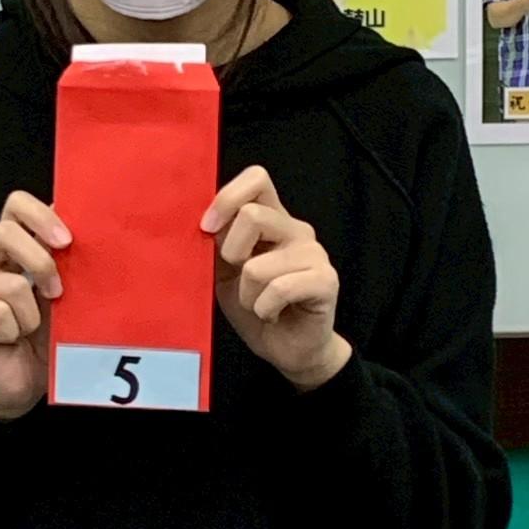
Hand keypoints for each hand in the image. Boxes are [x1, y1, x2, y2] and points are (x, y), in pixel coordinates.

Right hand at [0, 191, 70, 420]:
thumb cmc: (45, 338)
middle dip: (42, 263)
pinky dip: (12, 331)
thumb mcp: (65, 296)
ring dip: (30, 316)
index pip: (16, 206)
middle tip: (57, 294)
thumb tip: (92, 230)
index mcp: (11, 248)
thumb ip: (68, 263)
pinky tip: (6, 340)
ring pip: (11, 285)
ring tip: (25, 330)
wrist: (23, 385)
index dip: (41, 216)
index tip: (67, 241)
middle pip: (5, 232)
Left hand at [201, 166, 351, 391]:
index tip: (208, 228)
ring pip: (258, 265)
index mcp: (272, 220)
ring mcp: (314, 254)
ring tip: (258, 304)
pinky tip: (272, 313)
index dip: (228, 198)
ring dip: (247, 294)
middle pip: (253, 215)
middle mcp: (295, 230)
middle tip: (238, 278)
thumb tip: (203, 221)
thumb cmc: (256, 308)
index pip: (256, 179)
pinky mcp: (325, 281)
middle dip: (231, 253)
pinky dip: (264, 308)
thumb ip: (218, 243)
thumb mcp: (225, 272)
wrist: (288, 350)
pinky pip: (279, 289)